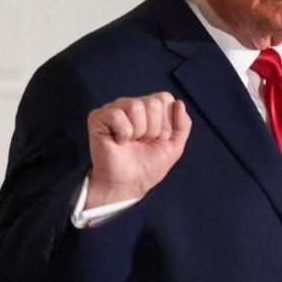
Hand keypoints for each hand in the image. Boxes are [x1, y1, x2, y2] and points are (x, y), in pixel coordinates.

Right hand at [86, 92, 191, 207]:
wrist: (129, 184)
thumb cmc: (149, 165)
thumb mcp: (174, 146)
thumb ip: (183, 124)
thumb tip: (179, 103)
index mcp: (149, 107)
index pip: (164, 98)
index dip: (166, 123)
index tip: (159, 139)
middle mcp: (131, 104)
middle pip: (153, 102)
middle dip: (154, 129)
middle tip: (143, 142)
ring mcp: (114, 109)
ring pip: (136, 106)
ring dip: (139, 131)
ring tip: (132, 142)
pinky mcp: (98, 118)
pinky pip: (117, 115)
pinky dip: (123, 133)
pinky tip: (118, 142)